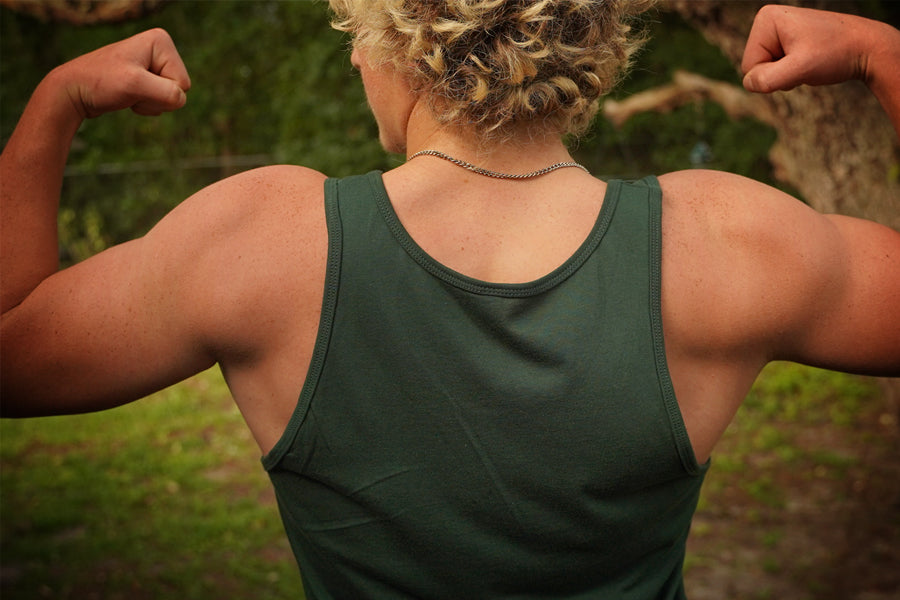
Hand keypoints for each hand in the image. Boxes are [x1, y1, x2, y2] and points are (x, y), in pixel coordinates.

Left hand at [54, 28, 190, 118]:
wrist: (73, 90)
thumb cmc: (101, 82)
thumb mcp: (135, 85)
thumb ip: (167, 93)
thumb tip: (181, 100)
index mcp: (161, 41)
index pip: (182, 83)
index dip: (159, 91)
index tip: (133, 82)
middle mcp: (161, 49)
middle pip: (180, 90)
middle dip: (155, 98)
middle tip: (130, 89)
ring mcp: (154, 64)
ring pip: (172, 99)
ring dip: (149, 103)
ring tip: (126, 92)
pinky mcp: (148, 78)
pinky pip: (162, 102)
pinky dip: (145, 105)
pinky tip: (127, 96)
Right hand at [741, 6, 872, 92]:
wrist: (867, 48)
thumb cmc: (836, 53)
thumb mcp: (799, 69)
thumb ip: (768, 79)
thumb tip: (748, 84)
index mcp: (766, 20)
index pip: (749, 65)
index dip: (772, 74)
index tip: (800, 62)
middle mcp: (768, 22)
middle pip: (754, 67)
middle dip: (778, 74)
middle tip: (804, 64)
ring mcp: (777, 32)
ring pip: (764, 71)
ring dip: (786, 75)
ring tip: (809, 62)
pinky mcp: (786, 42)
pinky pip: (774, 69)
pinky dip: (791, 73)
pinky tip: (810, 62)